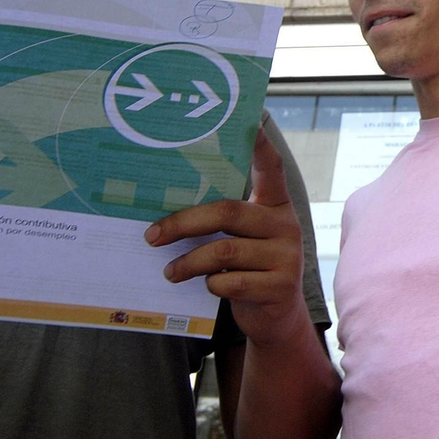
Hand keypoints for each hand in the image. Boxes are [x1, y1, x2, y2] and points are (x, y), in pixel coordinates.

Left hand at [146, 127, 308, 346]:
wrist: (276, 318)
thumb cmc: (248, 269)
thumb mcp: (243, 241)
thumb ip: (222, 224)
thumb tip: (163, 212)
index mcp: (275, 206)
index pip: (271, 168)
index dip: (260, 145)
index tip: (250, 121)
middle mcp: (286, 225)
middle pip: (228, 212)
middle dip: (183, 223)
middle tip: (151, 235)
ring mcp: (287, 256)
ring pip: (224, 251)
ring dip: (189, 262)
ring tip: (169, 271)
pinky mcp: (281, 287)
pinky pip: (232, 282)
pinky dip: (211, 285)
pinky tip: (206, 287)